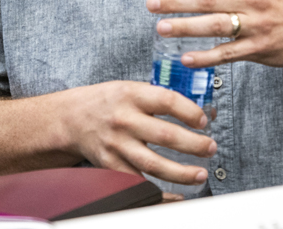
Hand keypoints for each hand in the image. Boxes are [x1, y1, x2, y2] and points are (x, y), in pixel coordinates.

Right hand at [60, 80, 215, 184]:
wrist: (72, 117)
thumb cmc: (109, 101)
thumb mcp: (132, 88)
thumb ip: (160, 98)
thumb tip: (199, 112)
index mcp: (132, 95)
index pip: (167, 101)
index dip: (190, 112)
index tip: (204, 121)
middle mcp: (124, 120)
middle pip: (165, 136)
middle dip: (194, 144)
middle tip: (211, 148)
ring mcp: (117, 145)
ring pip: (153, 164)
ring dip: (181, 172)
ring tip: (200, 175)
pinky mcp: (110, 165)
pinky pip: (137, 182)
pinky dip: (158, 193)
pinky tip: (176, 195)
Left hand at [146, 0, 282, 68]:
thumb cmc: (282, 0)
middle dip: (176, 2)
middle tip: (152, 4)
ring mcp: (257, 25)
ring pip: (214, 25)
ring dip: (185, 27)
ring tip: (161, 28)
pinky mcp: (259, 48)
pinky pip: (227, 53)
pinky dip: (205, 56)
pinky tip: (186, 57)